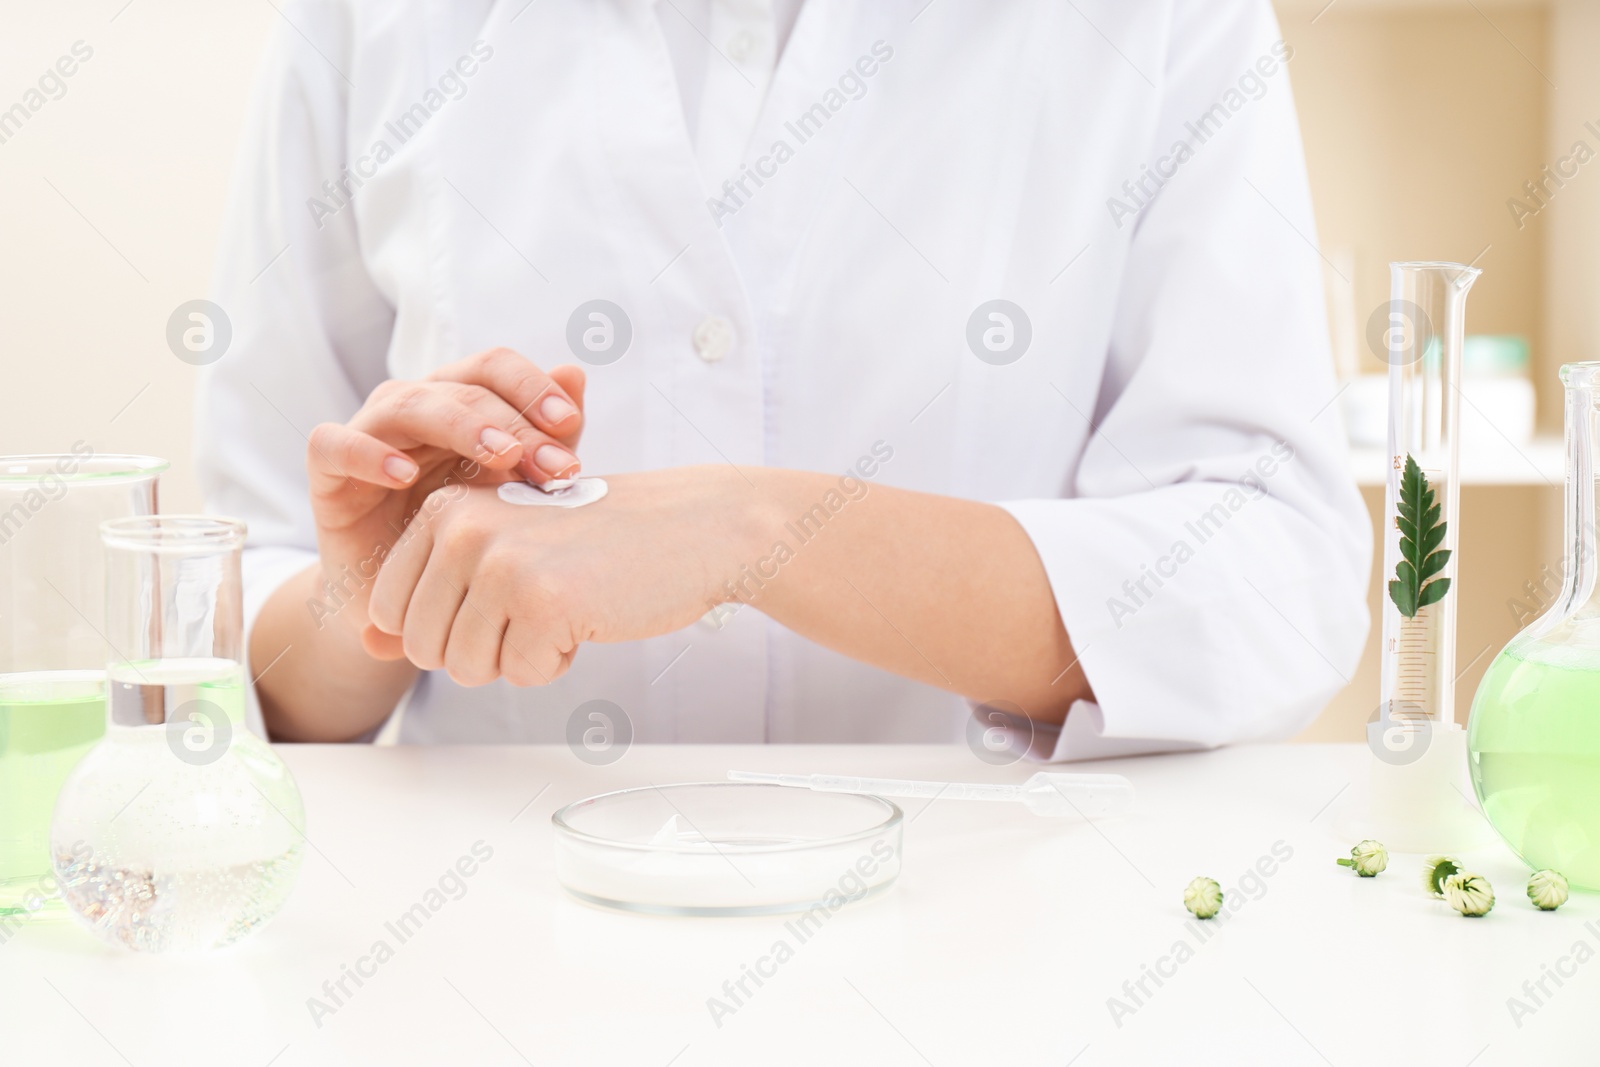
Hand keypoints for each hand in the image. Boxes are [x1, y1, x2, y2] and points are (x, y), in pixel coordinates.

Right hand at [304, 348, 585, 634]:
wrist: (404, 599)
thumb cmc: (465, 537)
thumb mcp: (516, 494)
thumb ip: (547, 439)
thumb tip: (576, 371)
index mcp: (462, 400)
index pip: (496, 368)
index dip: (533, 388)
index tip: (570, 426)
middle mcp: (416, 406)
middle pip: (462, 385)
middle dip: (514, 421)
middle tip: (552, 464)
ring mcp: (369, 432)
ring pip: (408, 402)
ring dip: (461, 425)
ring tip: (501, 456)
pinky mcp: (327, 471)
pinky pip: (334, 444)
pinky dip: (368, 453)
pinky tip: (404, 475)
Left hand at [361, 468, 754, 684]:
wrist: (689, 527)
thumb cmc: (597, 541)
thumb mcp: (502, 552)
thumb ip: (429, 594)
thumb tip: (362, 645)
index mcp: (442, 511)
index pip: (390, 612)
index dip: (447, 625)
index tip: (500, 592)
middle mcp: (461, 531)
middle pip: (423, 648)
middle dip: (480, 648)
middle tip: (534, 606)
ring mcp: (500, 564)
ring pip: (468, 668)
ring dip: (519, 656)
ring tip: (562, 605)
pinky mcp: (542, 601)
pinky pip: (521, 674)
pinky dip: (556, 661)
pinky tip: (587, 614)